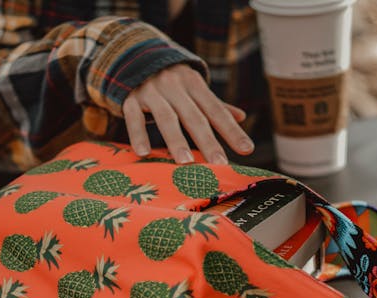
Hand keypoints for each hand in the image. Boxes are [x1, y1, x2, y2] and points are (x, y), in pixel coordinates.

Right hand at [122, 64, 254, 163]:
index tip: (247, 149)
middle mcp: (175, 86)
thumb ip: (215, 103)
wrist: (132, 53)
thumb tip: (241, 116)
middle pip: (194, 117)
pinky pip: (134, 117)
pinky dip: (138, 134)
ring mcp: (152, 91)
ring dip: (176, 140)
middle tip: (220, 164)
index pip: (216, 110)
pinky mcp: (130, 98)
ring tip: (186, 162)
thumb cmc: (170, 80)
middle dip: (208, 141)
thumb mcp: (193, 86)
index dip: (232, 130)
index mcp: (194, 84)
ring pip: (166, 117)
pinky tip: (143, 153)